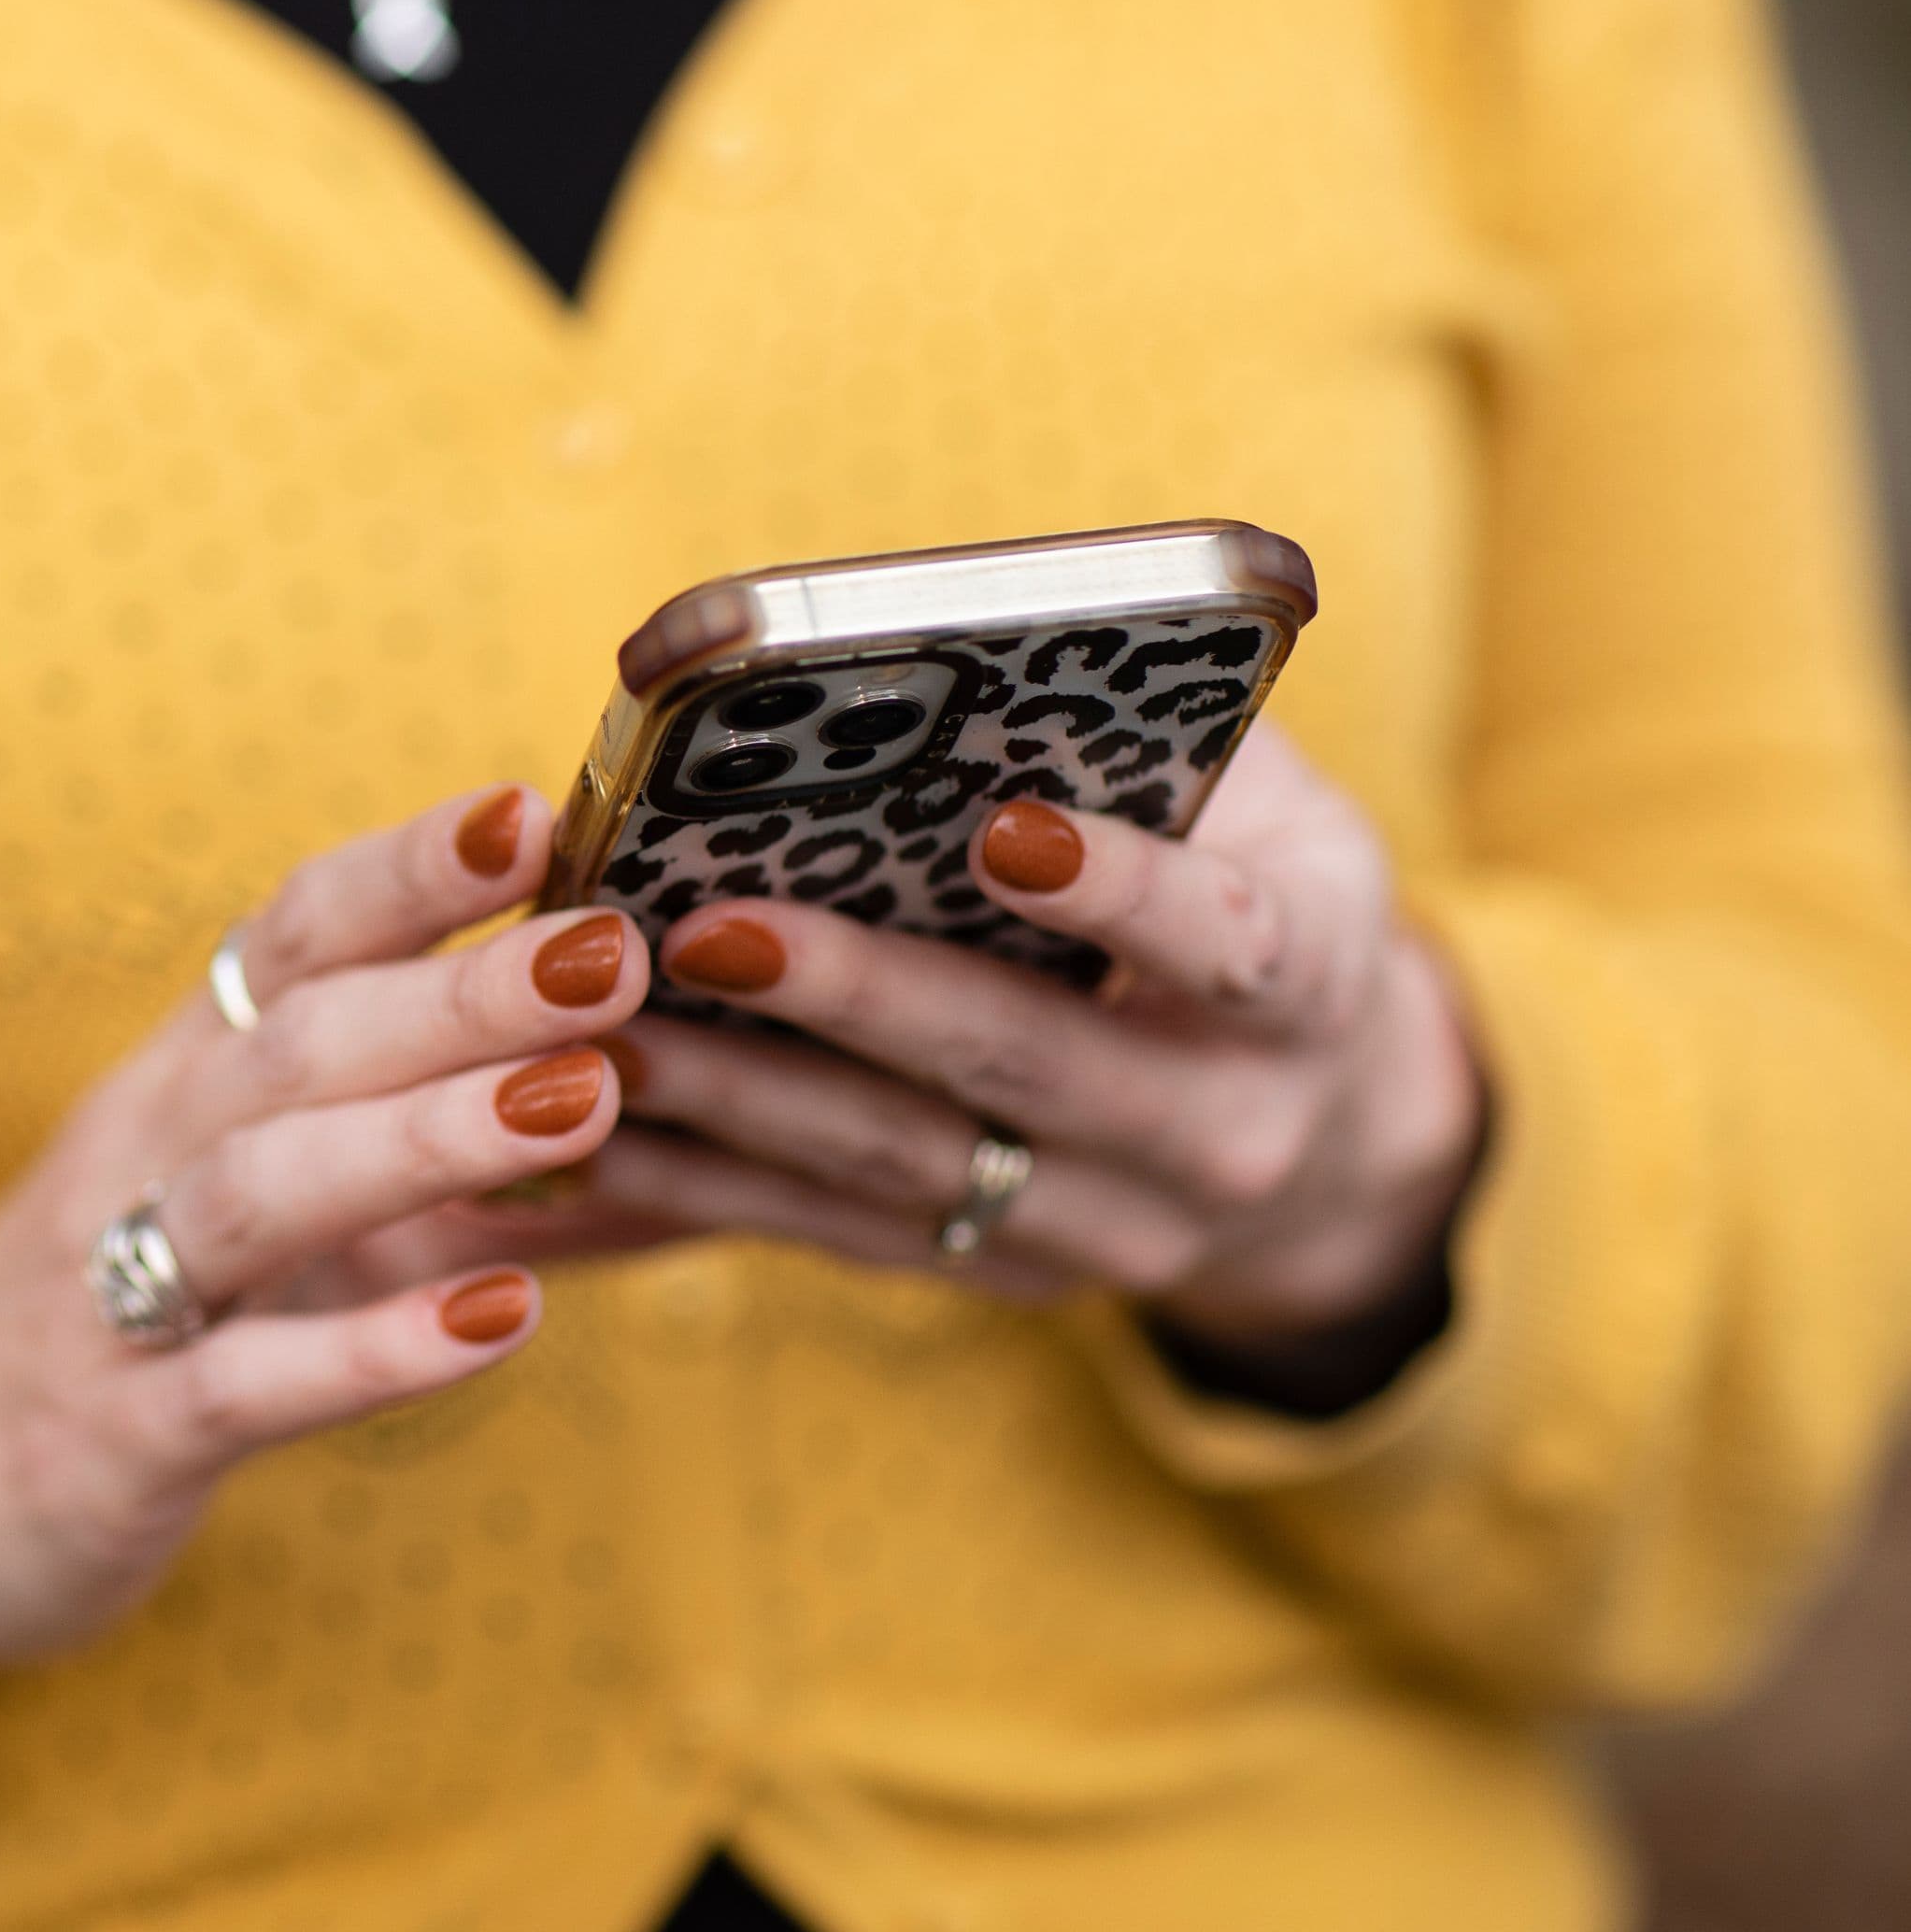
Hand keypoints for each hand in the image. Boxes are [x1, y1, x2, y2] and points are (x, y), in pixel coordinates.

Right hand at [0, 784, 675, 1722]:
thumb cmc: (113, 1312)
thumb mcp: (233, 1189)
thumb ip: (388, 1125)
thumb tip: (612, 1057)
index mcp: (179, 1075)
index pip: (289, 939)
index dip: (404, 871)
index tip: (530, 810)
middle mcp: (142, 1155)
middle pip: (296, 1046)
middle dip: (459, 994)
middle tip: (611, 950)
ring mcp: (118, 1293)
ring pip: (267, 1190)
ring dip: (426, 1137)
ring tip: (582, 1099)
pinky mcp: (121, 1435)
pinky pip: (251, 1381)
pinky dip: (379, 1349)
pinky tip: (505, 1320)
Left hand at [592, 723, 1484, 1348]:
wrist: (1327, 1127)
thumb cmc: (1247, 889)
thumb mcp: (1256, 803)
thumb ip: (1133, 736)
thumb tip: (943, 660)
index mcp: (1306, 985)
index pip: (1223, 941)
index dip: (1118, 891)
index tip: (1004, 832)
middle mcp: (1229, 1128)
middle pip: (1026, 1063)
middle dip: (858, 997)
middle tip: (711, 930)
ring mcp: (1120, 1226)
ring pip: (912, 1166)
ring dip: (748, 1101)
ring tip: (614, 1030)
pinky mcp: (1011, 1272)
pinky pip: (846, 1233)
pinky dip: (716, 1185)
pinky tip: (605, 1130)